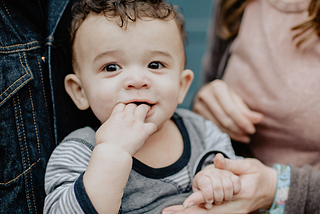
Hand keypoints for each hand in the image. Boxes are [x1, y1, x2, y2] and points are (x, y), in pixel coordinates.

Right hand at [95, 103, 156, 155]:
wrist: (112, 152)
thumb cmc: (105, 144)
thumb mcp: (102, 129)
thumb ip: (109, 123)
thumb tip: (110, 123)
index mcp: (116, 115)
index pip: (122, 104)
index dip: (124, 108)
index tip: (125, 113)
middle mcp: (127, 116)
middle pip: (133, 105)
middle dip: (134, 108)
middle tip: (136, 113)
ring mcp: (136, 123)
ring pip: (144, 108)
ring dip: (145, 111)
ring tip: (145, 115)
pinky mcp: (143, 131)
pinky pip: (152, 125)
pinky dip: (152, 127)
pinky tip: (149, 131)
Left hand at [162, 154, 276, 213]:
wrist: (273, 189)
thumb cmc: (260, 175)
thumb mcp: (249, 166)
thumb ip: (231, 164)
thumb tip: (217, 159)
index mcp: (240, 194)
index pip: (216, 200)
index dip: (199, 201)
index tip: (185, 203)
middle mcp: (236, 208)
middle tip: (167, 212)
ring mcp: (234, 212)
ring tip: (170, 212)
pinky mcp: (231, 212)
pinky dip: (198, 212)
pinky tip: (185, 210)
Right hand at [193, 80, 262, 142]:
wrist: (205, 93)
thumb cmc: (224, 95)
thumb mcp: (235, 98)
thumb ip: (245, 110)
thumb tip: (258, 119)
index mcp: (217, 87)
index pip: (231, 109)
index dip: (242, 121)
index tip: (252, 129)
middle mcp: (206, 95)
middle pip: (224, 118)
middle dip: (239, 128)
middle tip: (249, 133)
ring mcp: (198, 105)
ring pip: (219, 124)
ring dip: (233, 133)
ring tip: (244, 137)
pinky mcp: (196, 115)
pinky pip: (213, 128)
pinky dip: (226, 133)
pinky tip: (235, 136)